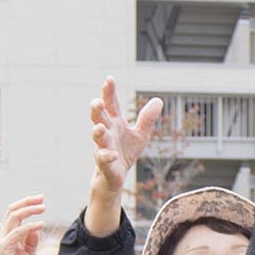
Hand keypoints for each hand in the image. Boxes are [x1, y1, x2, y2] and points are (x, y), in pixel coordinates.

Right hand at [0, 195, 47, 254]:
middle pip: (13, 210)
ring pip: (13, 216)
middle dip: (28, 202)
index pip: (15, 212)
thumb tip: (37, 227)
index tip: (41, 201)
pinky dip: (29, 226)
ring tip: (43, 208)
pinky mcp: (4, 247)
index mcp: (8, 233)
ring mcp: (3, 239)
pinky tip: (40, 225)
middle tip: (42, 199)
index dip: (27, 204)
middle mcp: (4, 233)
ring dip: (29, 210)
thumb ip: (32, 240)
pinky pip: (17, 232)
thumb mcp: (29, 253)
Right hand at [89, 77, 162, 197]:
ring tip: (98, 128)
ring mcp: (103, 146)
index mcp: (114, 122)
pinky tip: (113, 154)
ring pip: (97, 137)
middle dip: (96, 109)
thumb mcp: (140, 134)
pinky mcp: (104, 163)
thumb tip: (158, 100)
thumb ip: (147, 119)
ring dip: (97, 132)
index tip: (110, 79)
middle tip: (97, 102)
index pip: (110, 104)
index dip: (109, 92)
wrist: (116, 175)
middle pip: (98, 117)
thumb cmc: (126, 151)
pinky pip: (103, 158)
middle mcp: (107, 132)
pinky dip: (107, 156)